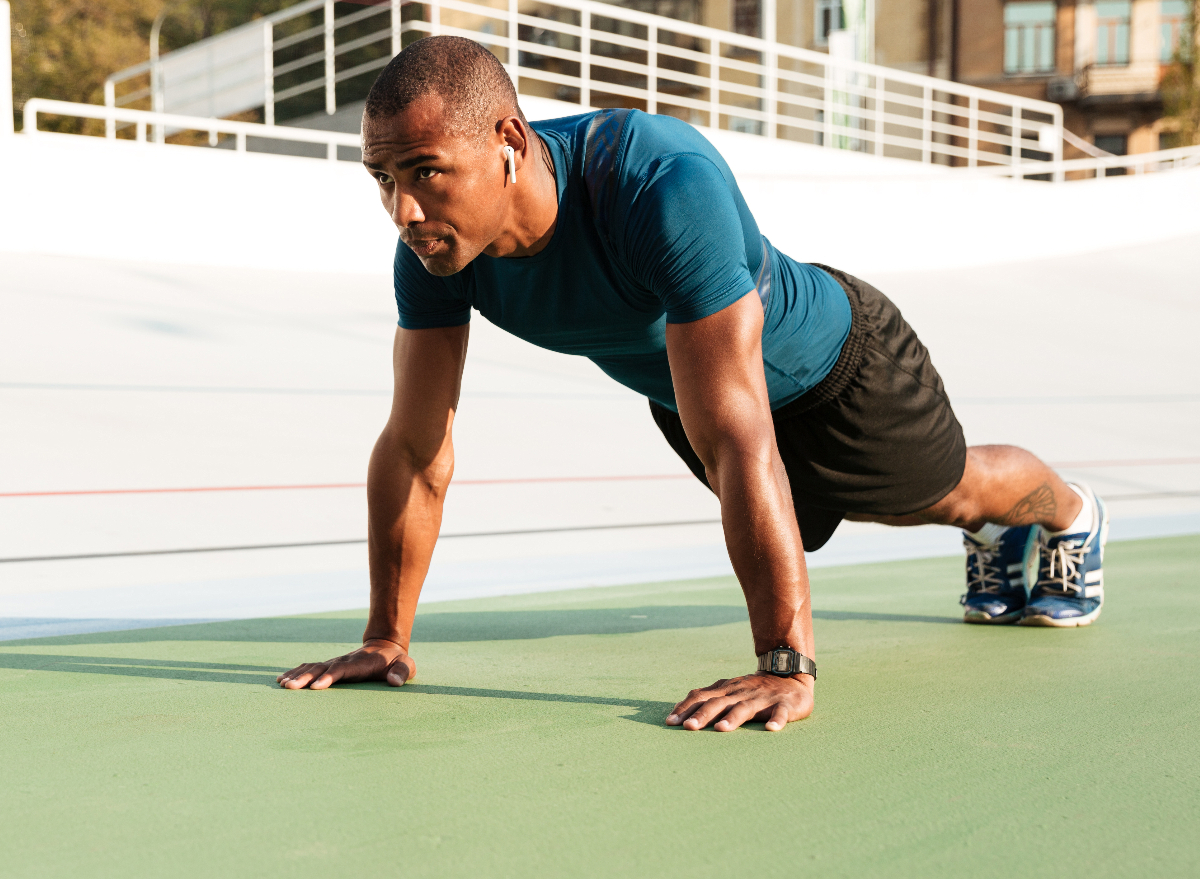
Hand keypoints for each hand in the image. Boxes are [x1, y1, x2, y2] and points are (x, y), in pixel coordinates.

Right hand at [276, 639, 415, 689]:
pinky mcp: (329, 666)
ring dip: (297, 675)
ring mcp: (334, 663)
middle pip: (321, 668)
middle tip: (289, 688)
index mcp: (359, 664)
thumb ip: (401, 672)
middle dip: (305, 678)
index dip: (329, 677)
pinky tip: (281, 680)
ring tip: (282, 685)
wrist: (385, 646)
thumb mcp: (405, 665)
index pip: (342, 670)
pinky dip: (295, 672)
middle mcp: (343, 661)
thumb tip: (394, 681)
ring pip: (312, 667)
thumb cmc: (395, 661)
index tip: (316, 687)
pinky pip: (309, 667)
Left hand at [665, 673, 813, 731]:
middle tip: (688, 727)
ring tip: (721, 729)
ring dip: (733, 718)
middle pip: (718, 703)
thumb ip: (708, 700)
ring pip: (745, 708)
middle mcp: (741, 693)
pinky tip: (771, 729)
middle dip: (702, 715)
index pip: (701, 697)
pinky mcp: (784, 704)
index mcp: (726, 690)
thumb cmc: (752, 689)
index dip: (685, 708)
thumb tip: (678, 714)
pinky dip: (776, 720)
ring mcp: (762, 698)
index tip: (670, 722)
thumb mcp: (728, 691)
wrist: (789, 676)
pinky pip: (780, 712)